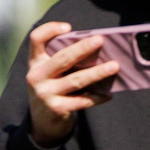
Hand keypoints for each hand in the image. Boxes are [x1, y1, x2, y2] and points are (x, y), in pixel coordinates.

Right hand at [22, 21, 119, 148]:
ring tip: (114, 66)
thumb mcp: (50, 72)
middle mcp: (37, 77)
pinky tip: (108, 94)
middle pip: (62, 58)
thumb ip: (63, 59)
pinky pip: (82, 101)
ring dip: (97, 73)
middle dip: (82, 48)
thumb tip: (97, 49)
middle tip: (100, 40)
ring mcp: (46, 94)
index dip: (50, 30)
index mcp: (35, 62)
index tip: (68, 27)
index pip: (36, 39)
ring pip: (76, 80)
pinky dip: (98, 97)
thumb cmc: (53, 87)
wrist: (42, 122)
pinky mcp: (57, 109)